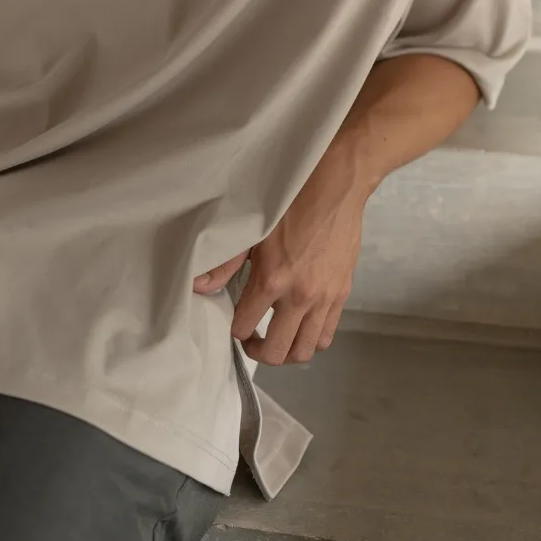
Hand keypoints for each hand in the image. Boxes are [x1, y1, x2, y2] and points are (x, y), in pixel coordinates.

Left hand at [191, 181, 365, 364]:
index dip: (235, 329)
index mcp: (272, 280)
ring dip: (287, 351)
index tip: (234, 322)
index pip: (245, 327)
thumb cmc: (291, 203)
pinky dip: (311, 339)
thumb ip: (226, 263)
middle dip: (259, 352)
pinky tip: (300, 324)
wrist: (335, 187)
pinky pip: (327, 335)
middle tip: (252, 338)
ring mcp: (324, 299)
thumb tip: (199, 286)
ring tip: (276, 336)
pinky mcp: (342, 295)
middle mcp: (299, 297)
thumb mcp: (253, 229)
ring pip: (305, 351)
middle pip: (277, 352)